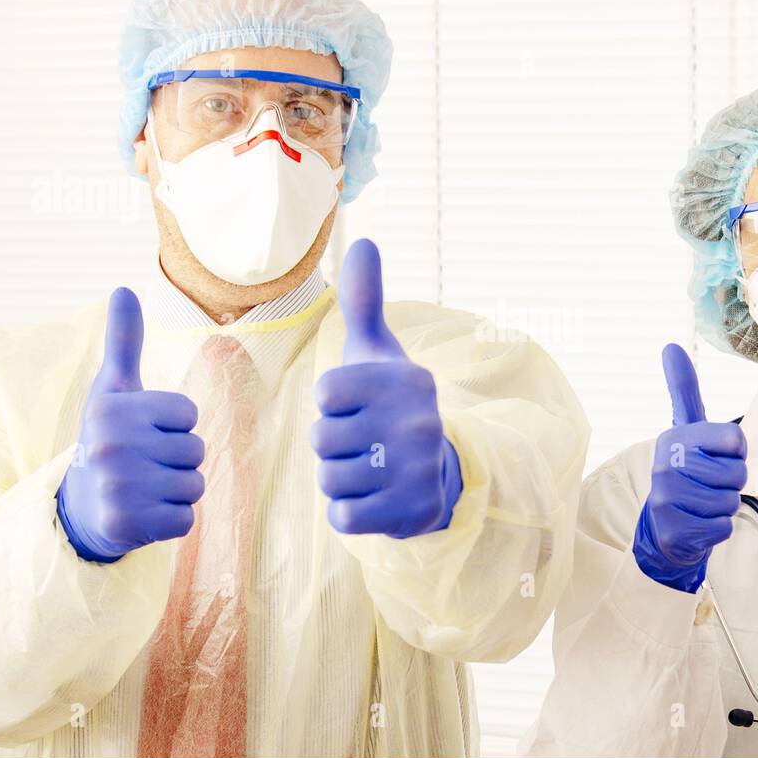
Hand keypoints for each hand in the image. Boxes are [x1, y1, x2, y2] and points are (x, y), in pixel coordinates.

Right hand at [56, 288, 204, 561]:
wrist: (80, 506)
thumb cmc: (109, 438)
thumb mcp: (114, 389)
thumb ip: (125, 342)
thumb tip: (123, 289)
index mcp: (114, 410)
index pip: (189, 415)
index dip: (176, 426)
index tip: (146, 433)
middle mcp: (113, 446)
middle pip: (196, 451)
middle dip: (178, 460)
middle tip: (145, 465)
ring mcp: (119, 487)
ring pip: (195, 485)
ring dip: (177, 491)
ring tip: (145, 488)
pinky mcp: (127, 524)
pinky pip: (187, 520)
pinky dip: (172, 521)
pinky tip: (144, 513)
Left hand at [311, 239, 461, 537]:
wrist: (435, 472)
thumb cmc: (389, 405)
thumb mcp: (377, 353)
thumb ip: (364, 302)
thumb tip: (363, 240)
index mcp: (407, 380)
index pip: (326, 393)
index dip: (331, 404)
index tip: (356, 406)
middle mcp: (418, 422)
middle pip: (322, 439)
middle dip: (331, 446)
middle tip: (360, 443)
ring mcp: (416, 469)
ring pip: (329, 479)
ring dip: (338, 479)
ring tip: (366, 469)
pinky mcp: (410, 511)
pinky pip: (344, 517)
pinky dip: (348, 512)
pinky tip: (371, 497)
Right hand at [633, 343, 746, 592]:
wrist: (665, 525)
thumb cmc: (687, 472)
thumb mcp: (687, 428)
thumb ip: (683, 389)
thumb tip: (670, 346)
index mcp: (675, 437)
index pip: (735, 439)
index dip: (735, 452)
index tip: (717, 455)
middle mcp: (666, 465)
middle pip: (736, 473)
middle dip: (731, 482)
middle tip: (710, 484)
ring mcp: (666, 498)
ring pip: (729, 501)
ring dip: (724, 507)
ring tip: (703, 504)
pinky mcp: (673, 530)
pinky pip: (721, 527)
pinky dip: (717, 529)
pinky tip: (699, 523)